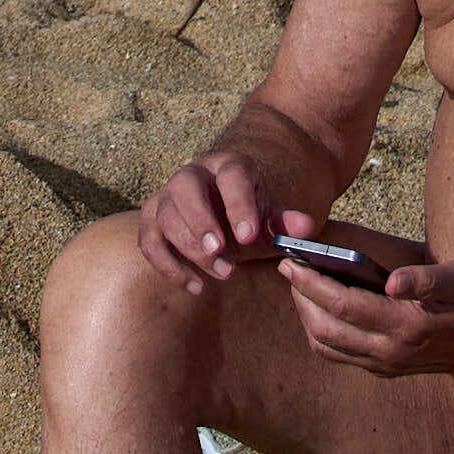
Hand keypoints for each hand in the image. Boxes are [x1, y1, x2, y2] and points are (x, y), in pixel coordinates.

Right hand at [145, 151, 298, 289]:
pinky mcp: (152, 219)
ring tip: (224, 273)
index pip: (231, 177)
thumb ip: (285, 224)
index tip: (249, 236)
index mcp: (228, 167)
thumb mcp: (269, 219)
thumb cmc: (248, 217)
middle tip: (221, 252)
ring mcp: (167, 195)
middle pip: (185, 187)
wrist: (224, 213)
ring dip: (190, 248)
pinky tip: (195, 286)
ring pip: (164, 215)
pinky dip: (168, 266)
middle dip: (201, 221)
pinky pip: (148, 241)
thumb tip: (305, 228)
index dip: (239, 205)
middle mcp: (193, 175)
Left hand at [280, 235, 453, 386]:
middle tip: (289, 268)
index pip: (343, 305)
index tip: (291, 261)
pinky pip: (342, 356)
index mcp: (407, 326)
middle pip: (326, 330)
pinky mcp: (388, 370)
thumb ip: (428, 279)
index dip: (312, 283)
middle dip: (301, 299)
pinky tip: (323, 309)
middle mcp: (391, 352)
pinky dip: (323, 333)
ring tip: (301, 287)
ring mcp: (388, 365)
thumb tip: (394, 280)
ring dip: (307, 318)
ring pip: (329, 348)